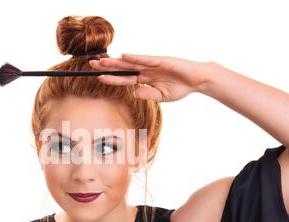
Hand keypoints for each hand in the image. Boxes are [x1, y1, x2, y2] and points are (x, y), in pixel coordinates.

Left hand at [89, 54, 213, 102]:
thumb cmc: (180, 88)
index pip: (124, 78)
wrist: (197, 80)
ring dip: (116, 61)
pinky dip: (135, 58)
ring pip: (131, 62)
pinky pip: (146, 59)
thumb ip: (148, 94)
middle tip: (91, 64)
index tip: (97, 77)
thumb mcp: (161, 97)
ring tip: (102, 60)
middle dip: (107, 66)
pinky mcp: (161, 61)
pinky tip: (124, 56)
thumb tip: (134, 93)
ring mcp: (152, 64)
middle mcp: (145, 70)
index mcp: (144, 79)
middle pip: (122, 68)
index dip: (111, 78)